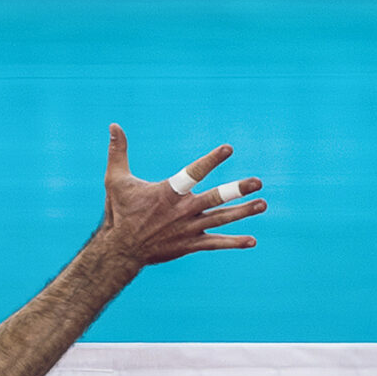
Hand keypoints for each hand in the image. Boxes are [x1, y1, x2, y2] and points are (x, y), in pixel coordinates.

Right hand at [88, 128, 264, 267]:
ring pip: (221, 219)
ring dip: (243, 212)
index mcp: (169, 193)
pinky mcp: (191, 245)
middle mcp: (184, 210)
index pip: (194, 173)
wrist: (122, 250)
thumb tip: (113, 125)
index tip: (229, 149)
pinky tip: (252, 240)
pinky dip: (234, 242)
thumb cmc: (120, 212)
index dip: (211, 160)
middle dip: (238, 190)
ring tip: (263, 203)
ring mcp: (189, 229)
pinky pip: (216, 243)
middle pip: (216, 198)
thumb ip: (118, 151)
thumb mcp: (115, 180)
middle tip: (258, 182)